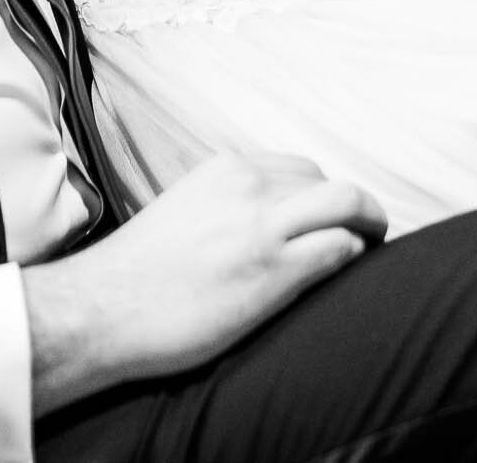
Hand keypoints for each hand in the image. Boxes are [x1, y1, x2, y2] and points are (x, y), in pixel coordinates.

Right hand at [23, 151, 387, 415]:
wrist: (103, 309)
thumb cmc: (138, 275)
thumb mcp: (184, 211)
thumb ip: (223, 205)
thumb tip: (253, 223)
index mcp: (224, 169)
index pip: (295, 168)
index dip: (319, 195)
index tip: (327, 218)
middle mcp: (248, 185)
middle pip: (326, 181)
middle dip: (351, 207)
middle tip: (362, 234)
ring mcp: (263, 225)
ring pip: (346, 203)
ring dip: (368, 224)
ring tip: (373, 247)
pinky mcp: (273, 270)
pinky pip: (338, 248)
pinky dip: (354, 256)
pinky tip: (351, 271)